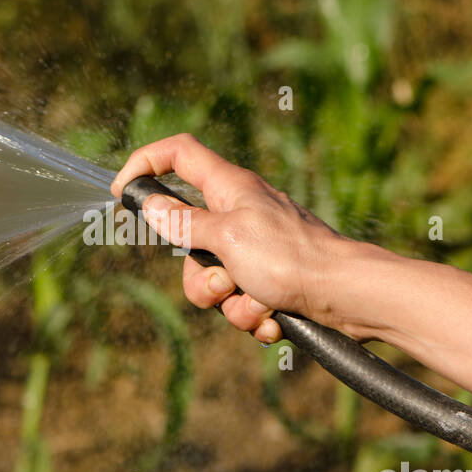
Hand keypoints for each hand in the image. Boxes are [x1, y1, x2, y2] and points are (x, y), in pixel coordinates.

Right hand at [111, 133, 346, 342]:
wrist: (349, 296)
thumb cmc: (292, 258)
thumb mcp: (228, 238)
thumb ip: (185, 223)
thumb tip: (151, 203)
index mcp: (230, 189)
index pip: (178, 153)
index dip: (145, 163)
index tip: (121, 193)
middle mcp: (240, 215)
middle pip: (188, 241)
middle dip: (199, 278)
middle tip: (224, 283)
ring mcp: (256, 250)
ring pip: (214, 283)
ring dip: (232, 305)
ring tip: (260, 304)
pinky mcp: (271, 281)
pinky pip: (242, 304)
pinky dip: (255, 317)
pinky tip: (277, 318)